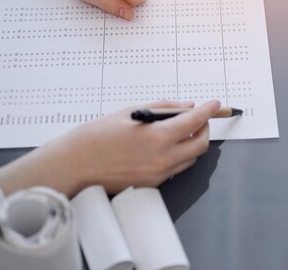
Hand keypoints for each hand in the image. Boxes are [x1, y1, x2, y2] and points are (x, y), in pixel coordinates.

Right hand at [0, 100, 220, 196]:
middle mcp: (162, 159)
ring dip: (193, 143)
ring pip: (191, 158)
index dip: (209, 110)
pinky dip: (179, 155)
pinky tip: (165, 145)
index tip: (215, 104)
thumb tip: (187, 106)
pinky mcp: (152, 184)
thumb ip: (163, 108)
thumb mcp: (130, 113)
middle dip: (204, 128)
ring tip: (180, 130)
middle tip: (198, 118)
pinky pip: (176, 169)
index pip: (195, 121)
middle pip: (201, 144)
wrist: (73, 166)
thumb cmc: (96, 137)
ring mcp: (159, 174)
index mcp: (157, 137)